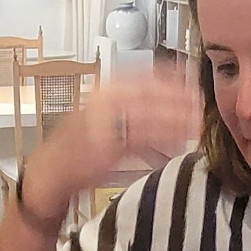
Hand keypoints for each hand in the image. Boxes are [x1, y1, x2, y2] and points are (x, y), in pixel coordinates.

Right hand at [20, 78, 200, 217]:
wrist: (50, 173)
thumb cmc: (78, 150)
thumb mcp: (104, 121)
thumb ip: (131, 112)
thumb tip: (166, 106)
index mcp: (103, 93)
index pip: (140, 76)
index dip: (168, 77)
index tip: (191, 81)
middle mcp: (101, 103)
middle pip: (145, 93)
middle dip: (176, 96)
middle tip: (200, 102)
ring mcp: (101, 125)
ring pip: (145, 115)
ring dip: (173, 118)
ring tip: (195, 121)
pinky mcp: (102, 149)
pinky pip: (138, 140)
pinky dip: (160, 140)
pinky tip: (177, 142)